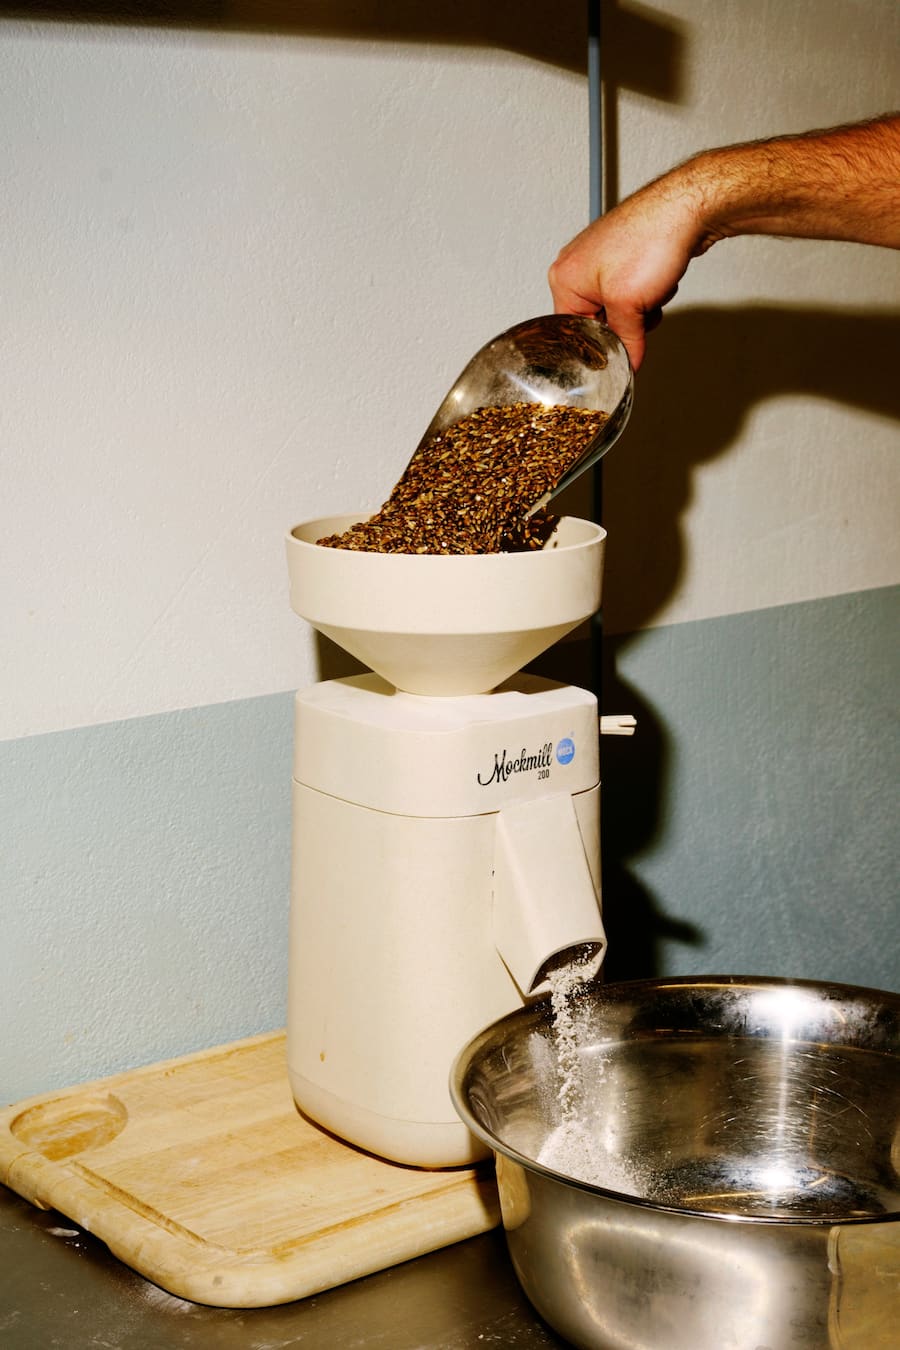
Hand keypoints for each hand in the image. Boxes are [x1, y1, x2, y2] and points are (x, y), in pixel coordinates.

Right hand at [548, 170, 707, 370]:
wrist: (686, 207)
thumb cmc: (650, 239)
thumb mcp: (630, 305)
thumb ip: (626, 342)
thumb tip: (628, 363)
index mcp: (564, 279)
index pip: (573, 332)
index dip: (599, 343)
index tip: (620, 346)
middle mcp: (576, 267)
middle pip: (597, 321)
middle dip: (625, 321)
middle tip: (640, 307)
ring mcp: (599, 259)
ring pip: (618, 308)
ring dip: (640, 307)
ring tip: (651, 287)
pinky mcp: (622, 256)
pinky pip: (631, 292)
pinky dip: (647, 292)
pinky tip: (658, 278)